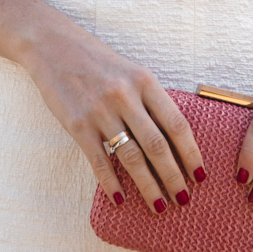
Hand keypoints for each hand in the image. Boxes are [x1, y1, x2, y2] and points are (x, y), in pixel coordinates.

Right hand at [24, 19, 205, 213]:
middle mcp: (125, 96)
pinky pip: (98, 161)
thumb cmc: (97, 61)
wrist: (52, 46)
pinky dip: (110, 183)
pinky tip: (120, 200)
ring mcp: (100, 111)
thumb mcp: (131, 72)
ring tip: (160, 205)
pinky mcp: (77, 124)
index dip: (191, 153)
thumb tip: (174, 141)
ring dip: (148, 186)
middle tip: (184, 199)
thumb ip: (151, 101)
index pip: (177, 124)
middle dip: (174, 177)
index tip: (200, 175)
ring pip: (132, 158)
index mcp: (144, 81)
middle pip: (158, 146)